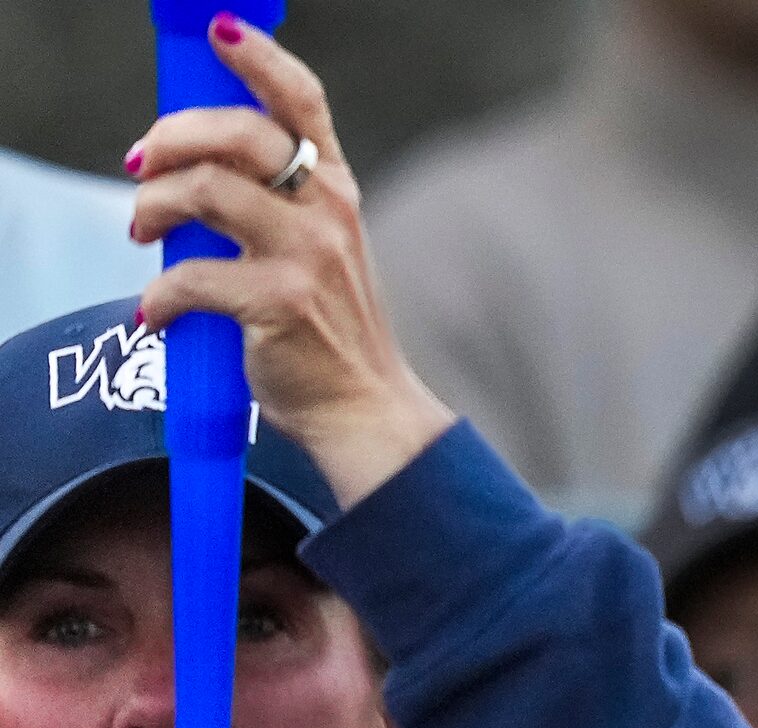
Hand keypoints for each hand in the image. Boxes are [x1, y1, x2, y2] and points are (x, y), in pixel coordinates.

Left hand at [130, 15, 454, 508]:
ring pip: (204, 191)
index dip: (258, 57)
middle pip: (238, 134)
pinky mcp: (279, 303)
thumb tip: (187, 174)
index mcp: (338, 190)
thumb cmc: (331, 330)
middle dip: (170, 138)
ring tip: (142, 233)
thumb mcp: (322, 249)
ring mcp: (308, 256)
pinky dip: (158, 297)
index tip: (220, 32)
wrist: (366, 409)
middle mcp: (329, 212)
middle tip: (140, 166)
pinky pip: (190, 277)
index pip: (303, 102)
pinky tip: (157, 316)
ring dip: (151, 208)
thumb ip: (276, 203)